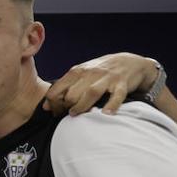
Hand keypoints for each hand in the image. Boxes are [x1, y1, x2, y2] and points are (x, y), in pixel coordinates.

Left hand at [43, 53, 158, 115]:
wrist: (130, 62)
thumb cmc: (101, 72)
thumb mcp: (80, 75)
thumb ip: (63, 88)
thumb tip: (46, 106)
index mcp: (77, 72)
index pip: (56, 90)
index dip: (53, 105)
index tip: (56, 112)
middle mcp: (90, 74)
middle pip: (71, 94)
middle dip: (66, 107)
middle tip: (69, 114)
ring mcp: (107, 78)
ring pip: (90, 93)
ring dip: (81, 106)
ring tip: (77, 114)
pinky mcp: (122, 84)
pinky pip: (116, 96)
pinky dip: (111, 105)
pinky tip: (106, 114)